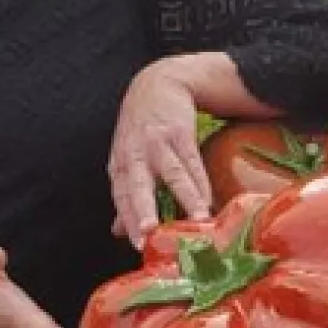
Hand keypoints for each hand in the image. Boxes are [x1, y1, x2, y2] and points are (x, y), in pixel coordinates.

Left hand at [109, 57, 213, 247]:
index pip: (121, 197)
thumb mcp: (126, 158)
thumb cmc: (142, 127)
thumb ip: (125, 194)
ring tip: (198, 219)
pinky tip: (209, 198)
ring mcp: (156, 142)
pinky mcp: (179, 132)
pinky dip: (200, 181)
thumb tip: (118, 231)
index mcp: (120, 165)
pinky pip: (191, 161)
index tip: (138, 245)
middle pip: (138, 185)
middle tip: (151, 231)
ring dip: (185, 198)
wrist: (158, 82)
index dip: (128, 220)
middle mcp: (134, 155)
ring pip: (171, 174)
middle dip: (143, 208)